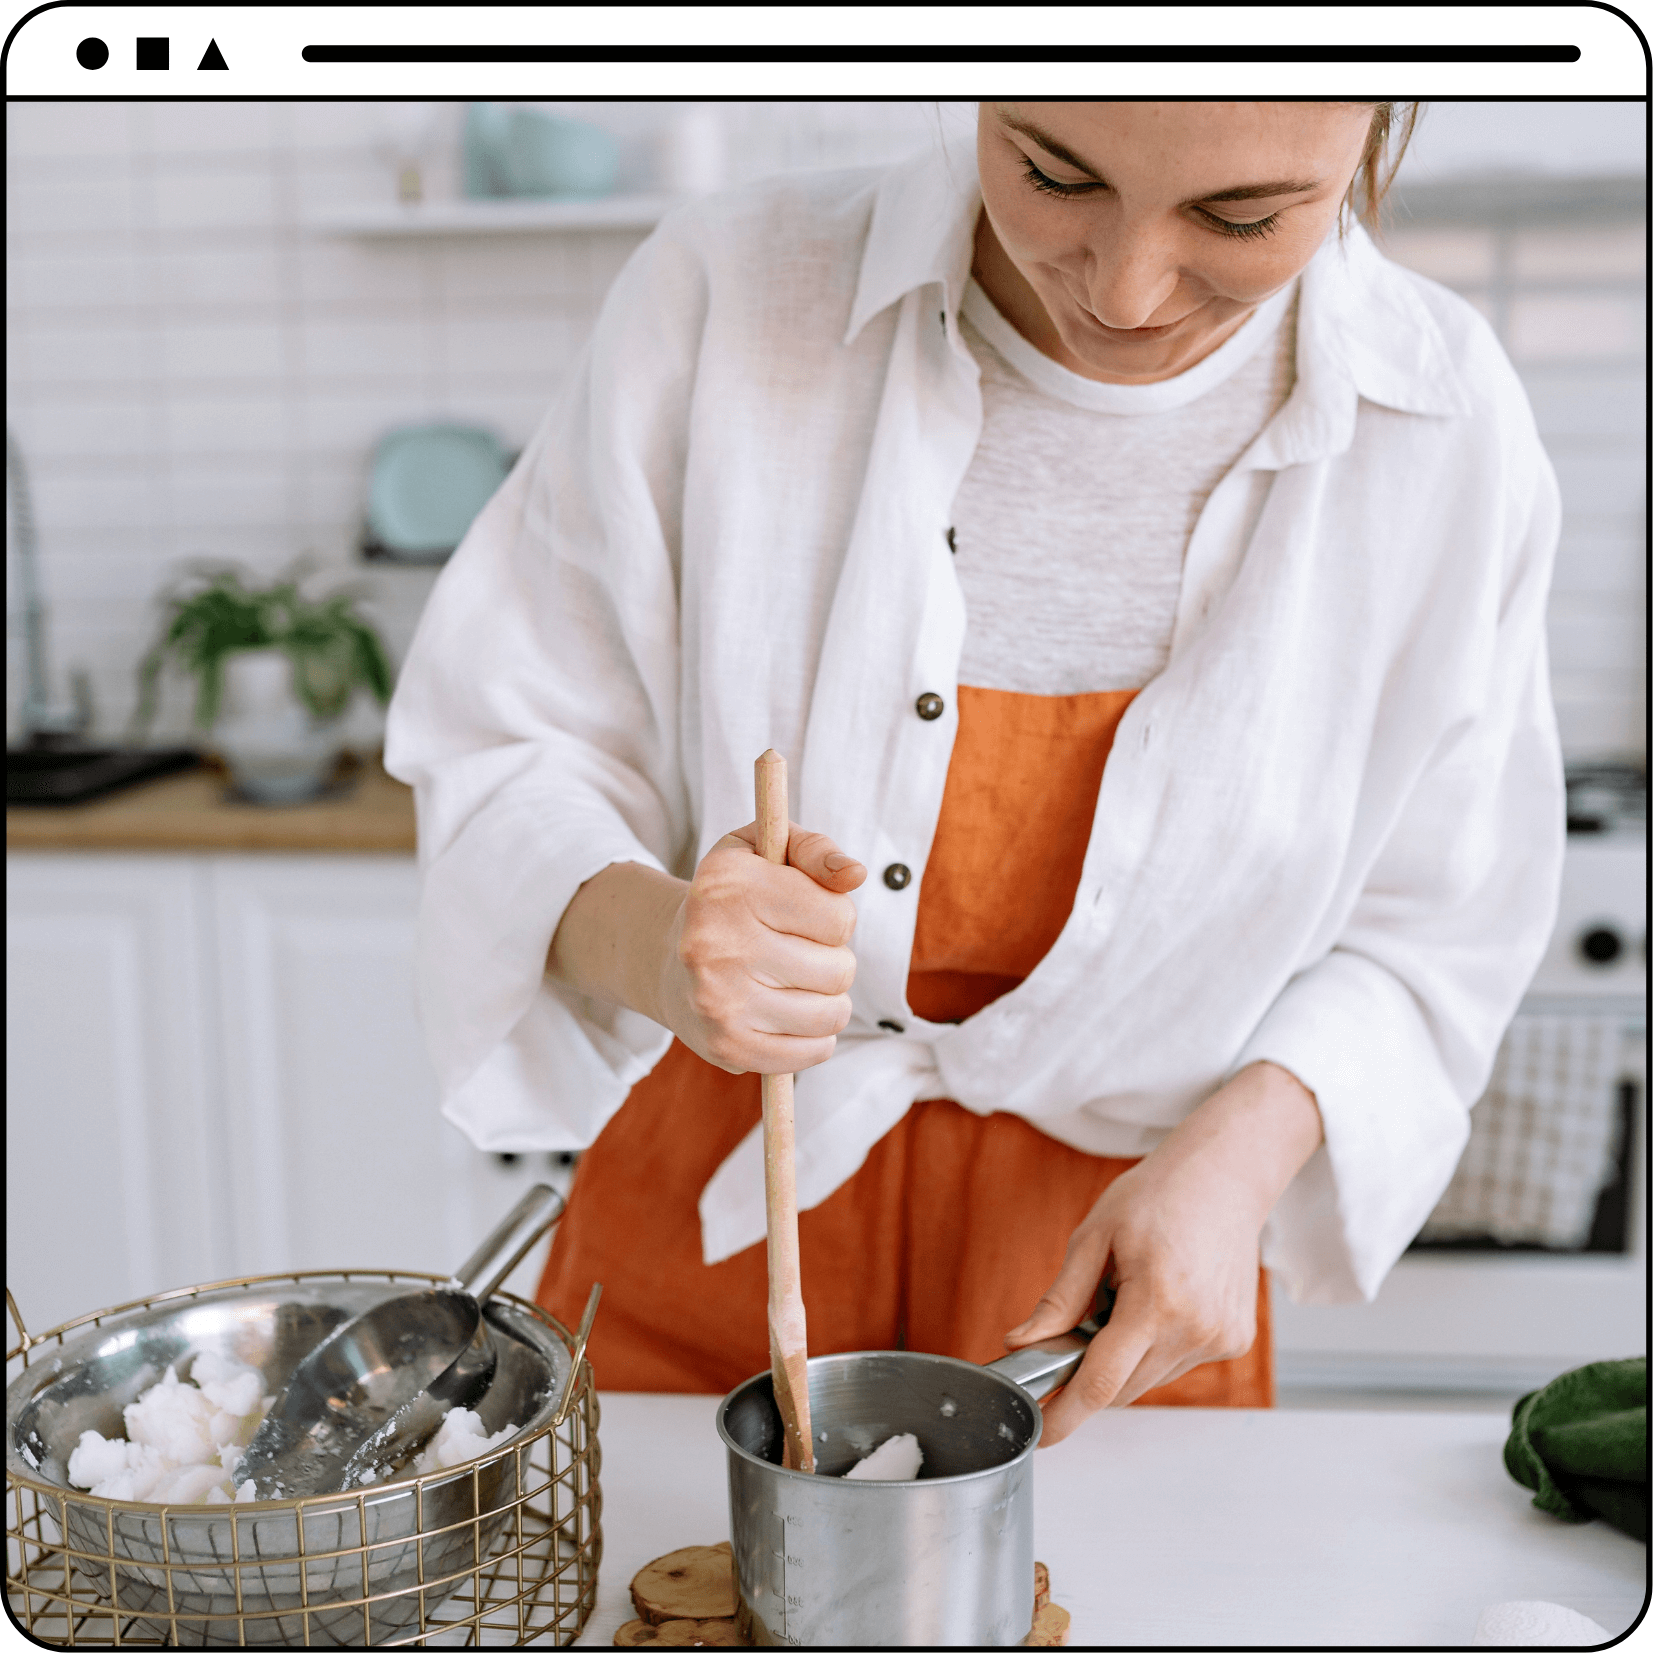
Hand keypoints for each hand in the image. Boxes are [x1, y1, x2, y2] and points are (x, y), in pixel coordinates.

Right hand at [546, 825, 865, 1074]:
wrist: (667, 959)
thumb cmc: (735, 899)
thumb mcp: (765, 852)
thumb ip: (816, 851)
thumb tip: (855, 873)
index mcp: (727, 887)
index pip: (838, 918)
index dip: (835, 916)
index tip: (808, 915)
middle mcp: (715, 944)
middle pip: (839, 969)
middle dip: (833, 959)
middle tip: (802, 952)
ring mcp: (719, 1002)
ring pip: (832, 1014)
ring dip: (829, 999)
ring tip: (799, 983)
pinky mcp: (728, 1048)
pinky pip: (814, 1051)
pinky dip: (816, 1037)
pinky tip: (791, 1015)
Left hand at [1004, 1061, 1321, 1444]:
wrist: (1226, 1175)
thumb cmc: (1159, 1194)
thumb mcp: (1094, 1236)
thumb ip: (1060, 1300)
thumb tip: (1022, 1344)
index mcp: (1157, 1300)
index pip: (1102, 1382)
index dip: (1066, 1415)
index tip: (1041, 1436)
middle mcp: (1196, 1329)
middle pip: (1123, 1387)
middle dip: (1089, 1373)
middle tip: (1074, 1331)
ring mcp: (1221, 1339)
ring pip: (1150, 1379)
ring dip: (1124, 1359)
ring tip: (1126, 1298)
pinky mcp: (1235, 1341)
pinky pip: (1177, 1364)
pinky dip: (1154, 1348)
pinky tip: (1158, 1301)